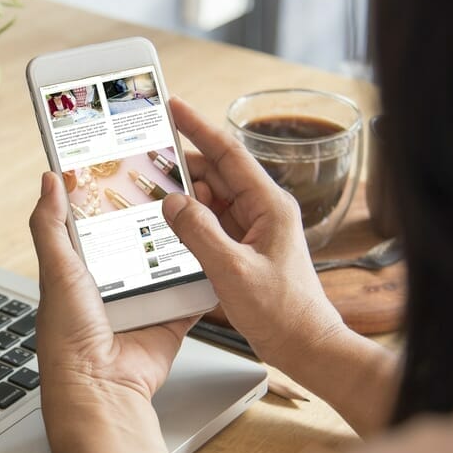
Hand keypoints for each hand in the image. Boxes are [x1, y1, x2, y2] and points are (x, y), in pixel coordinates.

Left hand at [30, 172, 195, 409]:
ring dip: (181, 243)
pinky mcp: (169, 318)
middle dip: (153, 215)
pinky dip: (205, 278)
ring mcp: (143, 301)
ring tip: (201, 207)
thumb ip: (50, 224)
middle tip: (174, 181)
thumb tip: (49, 180)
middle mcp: (111, 284)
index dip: (108, 196)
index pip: (95, 223)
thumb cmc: (68, 336)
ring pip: (167, 262)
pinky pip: (193, 293)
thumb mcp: (56, 269)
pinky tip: (216, 251)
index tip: (127, 165)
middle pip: (137, 238)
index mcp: (79, 270)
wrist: (101, 388)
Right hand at [161, 97, 344, 368]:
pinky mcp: (245, 250)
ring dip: (184, 196)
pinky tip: (169, 225)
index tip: (174, 107)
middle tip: (147, 157)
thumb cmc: (283, 312)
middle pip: (216, 174)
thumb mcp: (233, 270)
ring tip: (151, 192)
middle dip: (182, 164)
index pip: (228, 154)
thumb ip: (199, 232)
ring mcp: (254, 231)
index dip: (198, 127)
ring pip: (212, 200)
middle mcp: (263, 211)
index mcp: (269, 205)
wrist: (305, 346)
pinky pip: (212, 224)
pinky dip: (190, 222)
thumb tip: (172, 202)